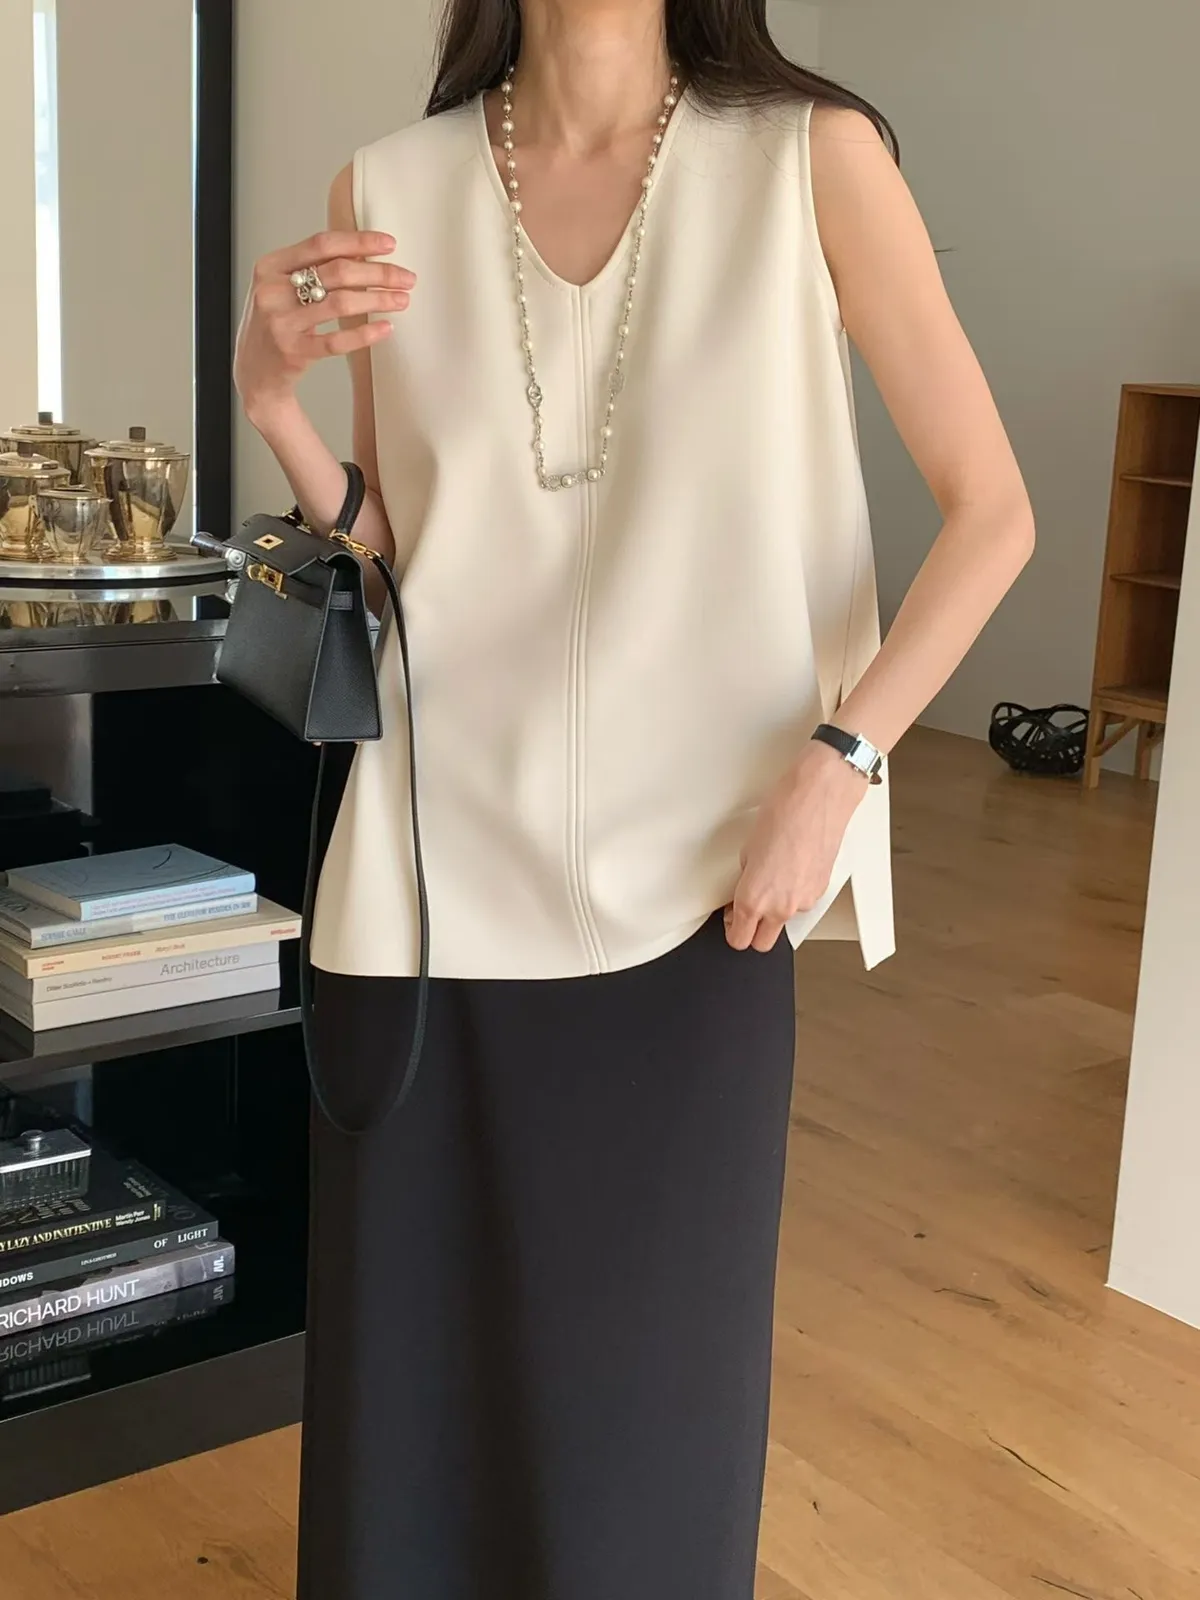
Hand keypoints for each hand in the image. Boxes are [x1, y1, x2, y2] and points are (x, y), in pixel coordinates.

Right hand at [234, 230, 414, 425]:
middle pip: (337, 271)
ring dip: (378, 299)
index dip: (359, 241)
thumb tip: (363, 254)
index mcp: (270, 266)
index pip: (322, 243)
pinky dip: (365, 333)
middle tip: (407, 278)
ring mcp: (281, 323)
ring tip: (402, 300)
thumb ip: (312, 268)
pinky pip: (337, 341)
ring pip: (341, 303)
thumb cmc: (275, 325)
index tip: (390, 244)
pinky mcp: (293, 352)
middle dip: (379, 273)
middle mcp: (272, 291)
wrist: (254, 374)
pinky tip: (386, 328)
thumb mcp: (282, 288)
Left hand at [725, 739, 868, 952]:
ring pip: (784, 921)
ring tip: (774, 876)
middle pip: (762, 943)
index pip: (739, 940)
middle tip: (747, 910)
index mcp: (755, 898)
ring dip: (776, 909)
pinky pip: (802, 902)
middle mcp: (781, 907)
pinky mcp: (821, 890)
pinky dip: (795, 892)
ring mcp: (804, 901)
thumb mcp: (748, 848)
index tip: (730, 919)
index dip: (732, 930)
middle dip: (753, 931)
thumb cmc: (784, 813)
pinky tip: (791, 868)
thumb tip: (745, 887)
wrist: (820, 797)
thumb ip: (745, 878)